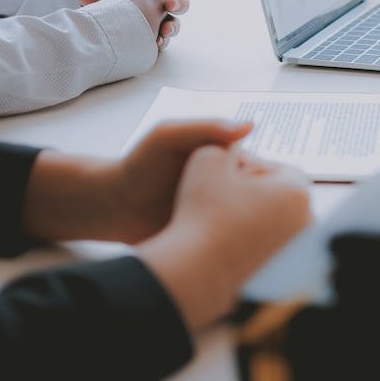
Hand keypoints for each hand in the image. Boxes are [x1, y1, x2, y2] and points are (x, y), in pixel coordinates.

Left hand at [22, 120, 252, 243]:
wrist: (113, 209)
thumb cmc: (138, 166)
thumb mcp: (168, 137)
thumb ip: (205, 128)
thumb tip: (250, 126)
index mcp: (227, 160)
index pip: (264, 171)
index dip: (265, 183)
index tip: (253, 196)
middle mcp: (230, 187)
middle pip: (264, 200)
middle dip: (263, 212)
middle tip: (247, 224)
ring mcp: (224, 214)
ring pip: (254, 224)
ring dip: (252, 232)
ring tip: (239, 241)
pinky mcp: (214, 237)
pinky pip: (235, 243)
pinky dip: (238, 248)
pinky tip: (232, 254)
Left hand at [75, 0, 189, 49]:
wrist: (99, 10)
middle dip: (179, 2)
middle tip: (170, 5)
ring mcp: (158, 18)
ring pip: (175, 24)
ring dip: (172, 28)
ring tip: (163, 34)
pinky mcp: (152, 36)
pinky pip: (161, 41)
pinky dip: (158, 43)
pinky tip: (154, 45)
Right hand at [137, 145, 309, 329]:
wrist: (195, 271)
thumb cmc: (202, 214)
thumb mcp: (207, 159)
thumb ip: (224, 144)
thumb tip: (233, 144)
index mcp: (297, 192)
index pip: (280, 169)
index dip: (251, 167)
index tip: (228, 175)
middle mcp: (306, 222)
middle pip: (282, 195)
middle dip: (255, 191)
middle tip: (224, 195)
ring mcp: (297, 251)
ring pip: (276, 221)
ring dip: (254, 215)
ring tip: (223, 217)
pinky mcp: (284, 272)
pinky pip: (269, 246)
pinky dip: (252, 240)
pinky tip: (226, 240)